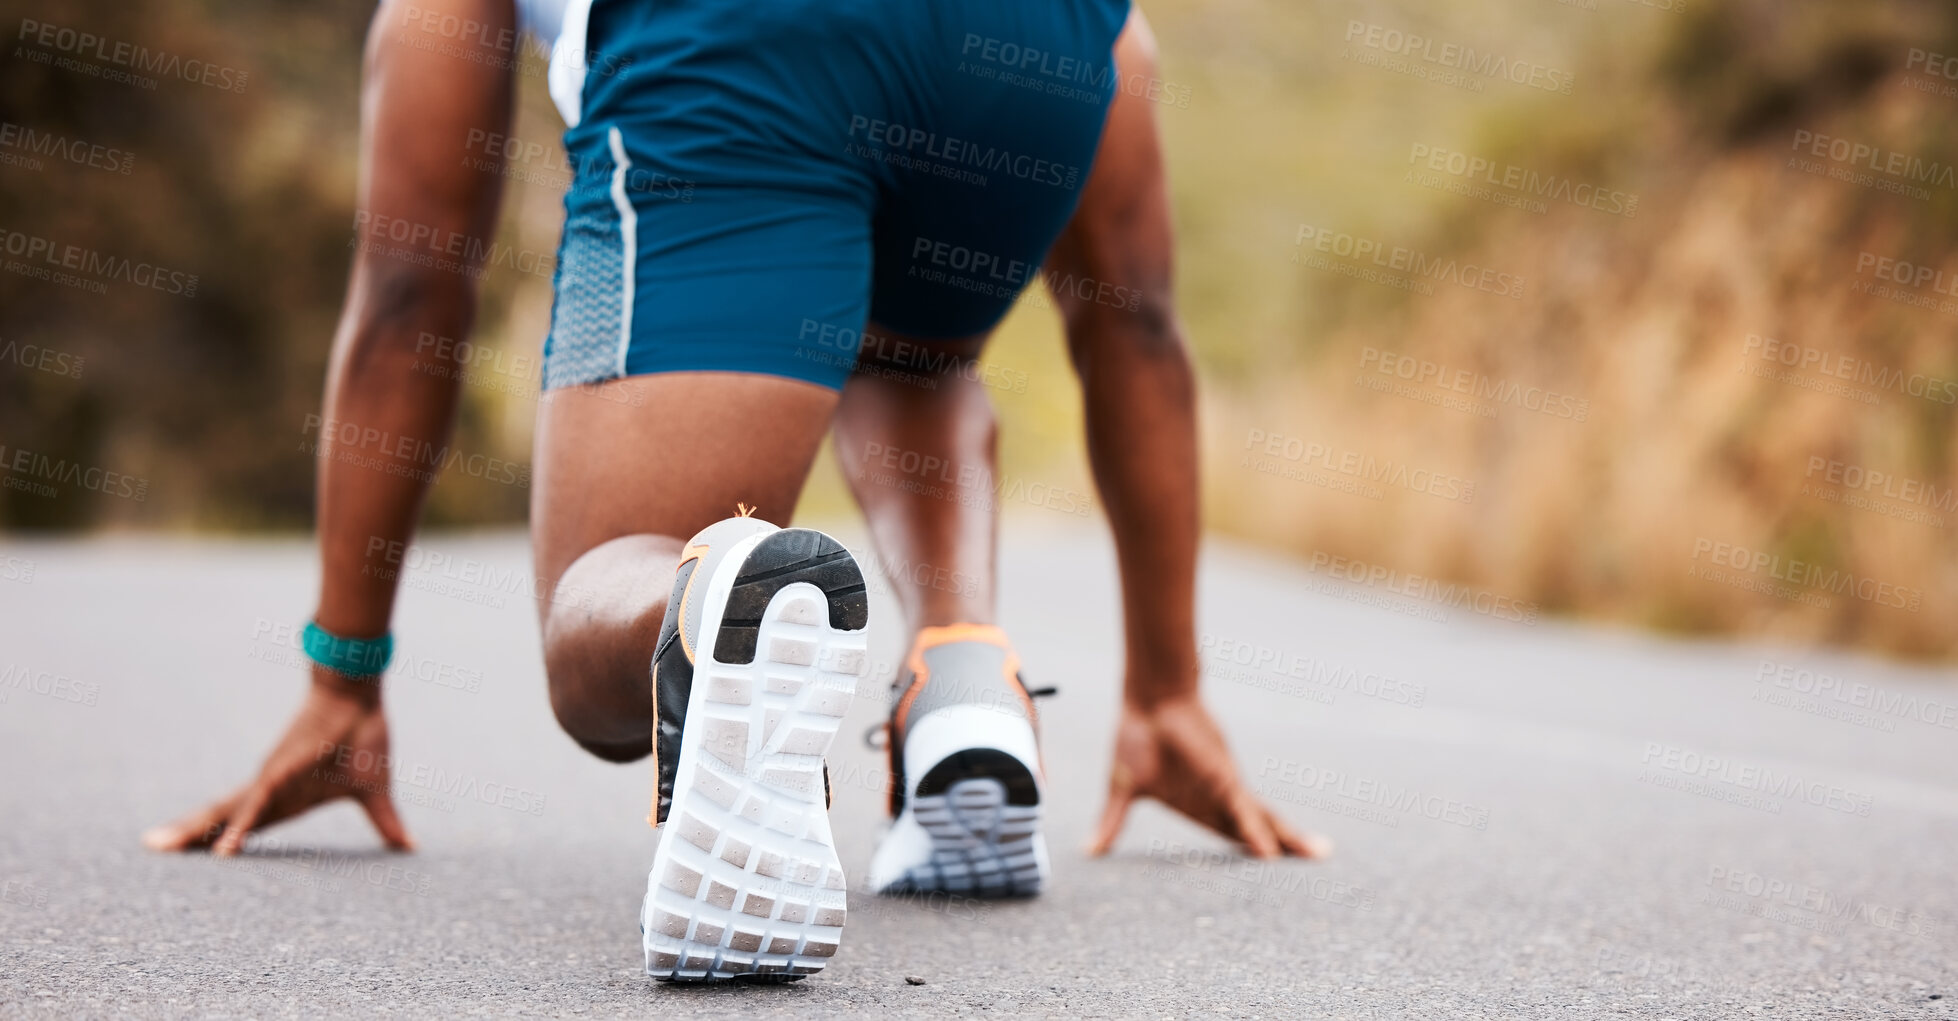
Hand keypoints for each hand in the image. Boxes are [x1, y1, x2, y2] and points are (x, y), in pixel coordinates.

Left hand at [142, 680, 413, 855]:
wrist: (362, 696)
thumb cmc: (364, 737)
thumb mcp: (374, 792)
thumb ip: (384, 822)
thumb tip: (409, 848)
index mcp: (288, 797)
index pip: (247, 822)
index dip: (223, 838)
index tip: (194, 854)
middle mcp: (271, 789)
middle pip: (221, 815)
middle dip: (188, 832)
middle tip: (152, 847)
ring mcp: (272, 779)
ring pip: (228, 810)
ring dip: (198, 830)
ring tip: (165, 847)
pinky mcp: (282, 770)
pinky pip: (257, 805)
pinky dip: (241, 828)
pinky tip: (225, 850)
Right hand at [1087, 693, 1329, 858]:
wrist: (1146, 699)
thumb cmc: (1136, 736)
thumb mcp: (1122, 789)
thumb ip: (1111, 823)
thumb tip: (1089, 851)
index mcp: (1198, 803)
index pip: (1230, 833)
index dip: (1249, 850)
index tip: (1269, 871)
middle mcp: (1218, 797)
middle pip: (1257, 827)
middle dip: (1284, 845)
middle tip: (1318, 859)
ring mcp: (1224, 786)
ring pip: (1261, 819)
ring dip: (1287, 839)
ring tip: (1317, 855)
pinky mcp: (1223, 777)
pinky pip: (1241, 811)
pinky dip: (1255, 832)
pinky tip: (1269, 855)